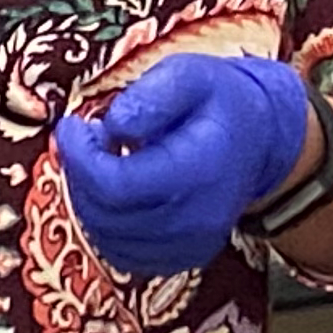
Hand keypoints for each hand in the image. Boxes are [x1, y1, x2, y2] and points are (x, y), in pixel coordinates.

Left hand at [55, 55, 310, 277]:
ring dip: (89, 197)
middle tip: (88, 136)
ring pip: (108, 237)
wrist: (261, 138)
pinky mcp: (182, 258)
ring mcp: (191, 245)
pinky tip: (115, 189)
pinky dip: (105, 222)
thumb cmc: (219, 100)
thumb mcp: (190, 73)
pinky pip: (123, 253)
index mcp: (199, 171)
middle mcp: (197, 220)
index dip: (80, 157)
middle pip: (106, 213)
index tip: (72, 125)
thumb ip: (152, 94)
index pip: (117, 185)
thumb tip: (115, 126)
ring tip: (104, 158)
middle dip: (81, 172)